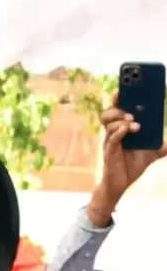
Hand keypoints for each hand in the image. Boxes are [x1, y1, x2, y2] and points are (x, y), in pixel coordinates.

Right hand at [91, 105, 162, 228]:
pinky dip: (120, 131)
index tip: (126, 86)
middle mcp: (114, 132)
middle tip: (131, 103)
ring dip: (121, 118)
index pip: (118, 108)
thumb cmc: (133, 165)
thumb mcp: (153, 152)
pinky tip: (130, 128)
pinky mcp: (110, 152)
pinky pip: (112, 137)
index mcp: (122, 128)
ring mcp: (110, 141)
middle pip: (109, 112)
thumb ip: (163, 144)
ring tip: (134, 121)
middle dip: (118, 103)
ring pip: (109, 123)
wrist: (122, 184)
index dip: (120, 96)